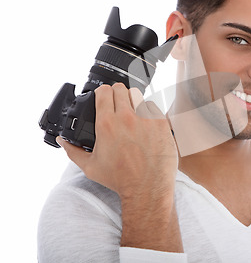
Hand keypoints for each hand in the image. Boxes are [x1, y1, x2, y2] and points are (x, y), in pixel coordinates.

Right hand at [57, 83, 177, 199]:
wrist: (147, 188)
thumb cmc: (120, 179)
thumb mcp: (90, 167)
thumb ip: (73, 151)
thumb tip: (62, 141)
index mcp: (107, 124)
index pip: (103, 92)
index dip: (102, 92)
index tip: (103, 97)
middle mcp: (126, 118)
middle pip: (120, 88)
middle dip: (117, 94)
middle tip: (118, 104)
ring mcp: (146, 119)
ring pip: (138, 95)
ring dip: (133, 100)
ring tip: (133, 112)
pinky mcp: (161, 123)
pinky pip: (153, 106)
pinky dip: (149, 111)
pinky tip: (146, 123)